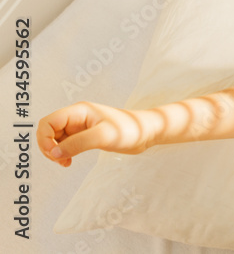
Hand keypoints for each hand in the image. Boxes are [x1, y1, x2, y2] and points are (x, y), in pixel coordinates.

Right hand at [37, 102, 155, 166]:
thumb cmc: (129, 129)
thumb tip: (54, 153)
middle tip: (60, 160)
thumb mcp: (103, 136)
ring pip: (55, 139)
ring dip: (55, 152)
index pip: (48, 122)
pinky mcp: (85, 136)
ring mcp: (80, 127)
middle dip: (48, 147)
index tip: (55, 154)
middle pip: (48, 131)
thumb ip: (77, 144)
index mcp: (79, 111)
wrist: (146, 133)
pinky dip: (63, 154)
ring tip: (65, 162)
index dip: (44, 139)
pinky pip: (65, 145)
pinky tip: (68, 162)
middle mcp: (77, 117)